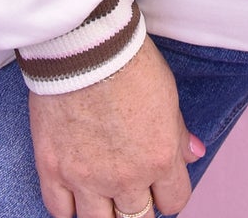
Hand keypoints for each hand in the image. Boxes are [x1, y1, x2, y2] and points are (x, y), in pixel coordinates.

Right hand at [27, 34, 205, 216]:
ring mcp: (87, 178)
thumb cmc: (129, 61)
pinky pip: (60, 211)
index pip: (174, 202)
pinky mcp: (53, 170)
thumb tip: (194, 154)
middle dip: (138, 206)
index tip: (161, 185)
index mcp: (159, 158)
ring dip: (104, 211)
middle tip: (131, 189)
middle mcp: (125, 177)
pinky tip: (75, 192)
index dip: (169, 194)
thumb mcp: (167, 95)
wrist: (84, 45)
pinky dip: (68, 206)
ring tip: (104, 193)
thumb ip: (178, 133)